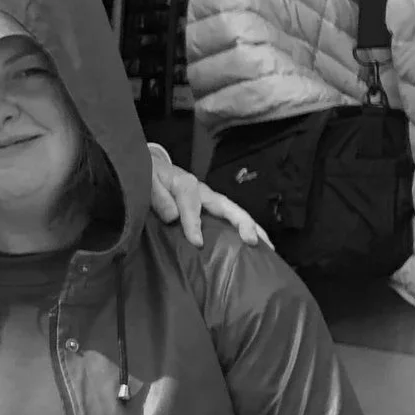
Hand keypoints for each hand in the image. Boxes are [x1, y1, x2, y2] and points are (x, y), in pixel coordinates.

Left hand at [146, 142, 269, 249]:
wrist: (150, 168)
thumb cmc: (149, 177)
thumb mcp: (147, 182)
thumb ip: (158, 198)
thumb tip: (173, 217)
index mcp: (186, 184)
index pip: (192, 205)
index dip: (194, 224)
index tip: (197, 243)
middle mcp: (203, 192)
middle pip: (228, 206)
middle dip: (243, 223)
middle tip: (253, 241)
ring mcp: (209, 200)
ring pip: (234, 213)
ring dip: (252, 228)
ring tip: (268, 246)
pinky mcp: (210, 208)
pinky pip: (228, 219)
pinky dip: (243, 231)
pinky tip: (254, 245)